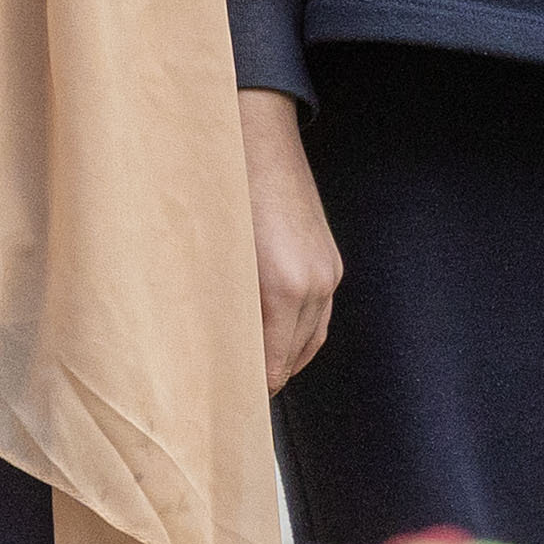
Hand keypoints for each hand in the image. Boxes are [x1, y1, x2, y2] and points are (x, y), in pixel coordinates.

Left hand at [242, 91, 342, 390]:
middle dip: (269, 375)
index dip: (252, 388)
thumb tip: (214, 349)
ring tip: (256, 366)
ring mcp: (328, 271)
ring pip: (314, 337)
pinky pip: (320, 311)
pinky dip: (301, 330)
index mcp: (283, 288)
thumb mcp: (213, 262)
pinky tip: (275, 331)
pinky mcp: (331, 258)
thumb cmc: (221, 196)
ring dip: (288, 355)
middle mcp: (315, 283)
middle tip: (236, 392)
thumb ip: (220, 309)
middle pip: (297, 356)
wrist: (255, 140)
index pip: (274, 365)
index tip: (230, 403)